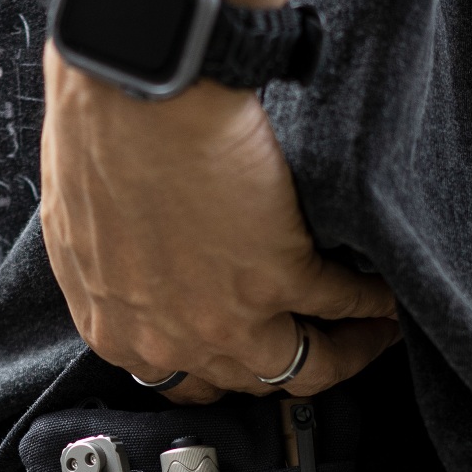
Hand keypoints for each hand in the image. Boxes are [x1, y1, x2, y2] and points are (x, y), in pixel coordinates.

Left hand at [40, 42, 399, 403]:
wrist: (134, 86)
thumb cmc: (97, 134)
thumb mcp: (85, 232)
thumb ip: (120, 280)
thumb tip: (153, 278)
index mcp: (120, 332)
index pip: (188, 385)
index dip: (232, 370)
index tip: (258, 351)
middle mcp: (174, 340)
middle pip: (252, 382)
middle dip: (294, 364)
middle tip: (326, 342)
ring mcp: (230, 316)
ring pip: (307, 365)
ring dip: (348, 349)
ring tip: (373, 330)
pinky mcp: (280, 275)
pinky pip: (343, 302)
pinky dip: (372, 301)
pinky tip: (386, 292)